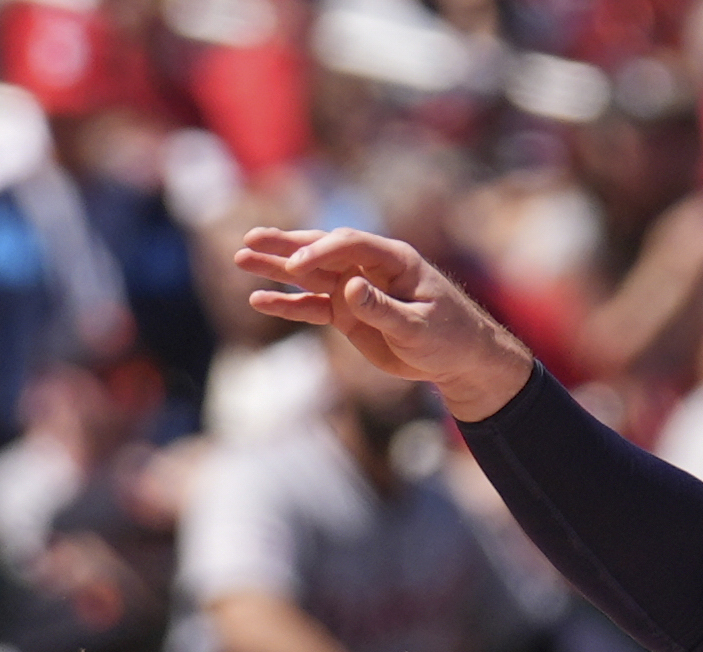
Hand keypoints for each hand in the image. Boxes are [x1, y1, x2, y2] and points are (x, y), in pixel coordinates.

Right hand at [232, 227, 535, 421]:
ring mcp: (356, 290)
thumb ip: (384, 309)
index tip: (297, 266)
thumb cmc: (451, 338)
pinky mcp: (348, 314)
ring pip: (310, 276)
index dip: (321, 251)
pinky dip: (289, 305)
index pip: (350, 244)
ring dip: (277, 268)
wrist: (461, 360)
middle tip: (250, 239)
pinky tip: (260, 300)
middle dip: (287, 245)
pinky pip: (313, 306)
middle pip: (322, 250)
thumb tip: (350, 288)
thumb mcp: (420, 327)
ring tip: (241, 258)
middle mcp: (369, 269)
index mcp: (394, 261)